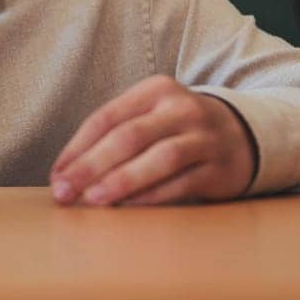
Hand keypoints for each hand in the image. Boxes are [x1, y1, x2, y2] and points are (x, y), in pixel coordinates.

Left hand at [49, 75, 255, 206]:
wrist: (243, 135)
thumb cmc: (177, 129)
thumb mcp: (150, 116)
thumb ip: (114, 136)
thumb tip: (67, 174)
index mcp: (155, 90)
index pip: (106, 118)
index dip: (77, 148)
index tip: (56, 176)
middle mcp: (181, 108)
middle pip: (128, 137)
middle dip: (91, 167)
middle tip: (65, 193)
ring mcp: (204, 137)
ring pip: (158, 158)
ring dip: (122, 181)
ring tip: (93, 201)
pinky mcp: (219, 168)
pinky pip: (181, 183)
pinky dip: (151, 197)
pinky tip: (128, 209)